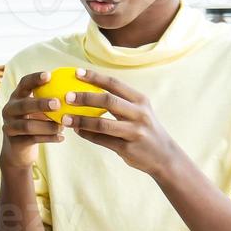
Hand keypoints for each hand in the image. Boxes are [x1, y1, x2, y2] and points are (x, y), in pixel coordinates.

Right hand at [0, 70, 66, 170]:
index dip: (35, 79)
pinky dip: (48, 138)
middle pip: (23, 105)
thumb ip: (50, 101)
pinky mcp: (14, 141)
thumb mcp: (39, 110)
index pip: (23, 84)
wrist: (18, 149)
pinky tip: (62, 138)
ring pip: (27, 125)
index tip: (49, 75)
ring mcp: (9, 126)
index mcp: (16, 97)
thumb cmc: (34, 123)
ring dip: (47, 126)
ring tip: (62, 126)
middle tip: (58, 103)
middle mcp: (9, 109)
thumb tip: (76, 91)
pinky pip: (33, 139)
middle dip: (40, 103)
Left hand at [61, 70, 178, 176]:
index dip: (95, 77)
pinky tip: (77, 131)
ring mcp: (134, 132)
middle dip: (85, 97)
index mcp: (140, 100)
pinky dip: (87, 135)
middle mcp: (139, 114)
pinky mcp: (128, 148)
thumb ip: (120, 103)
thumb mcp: (139, 112)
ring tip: (64, 118)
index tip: (76, 73)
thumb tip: (88, 93)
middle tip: (66, 96)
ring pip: (102, 124)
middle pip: (108, 101)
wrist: (165, 156)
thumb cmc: (145, 130)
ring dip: (81, 120)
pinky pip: (102, 140)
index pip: (114, 84)